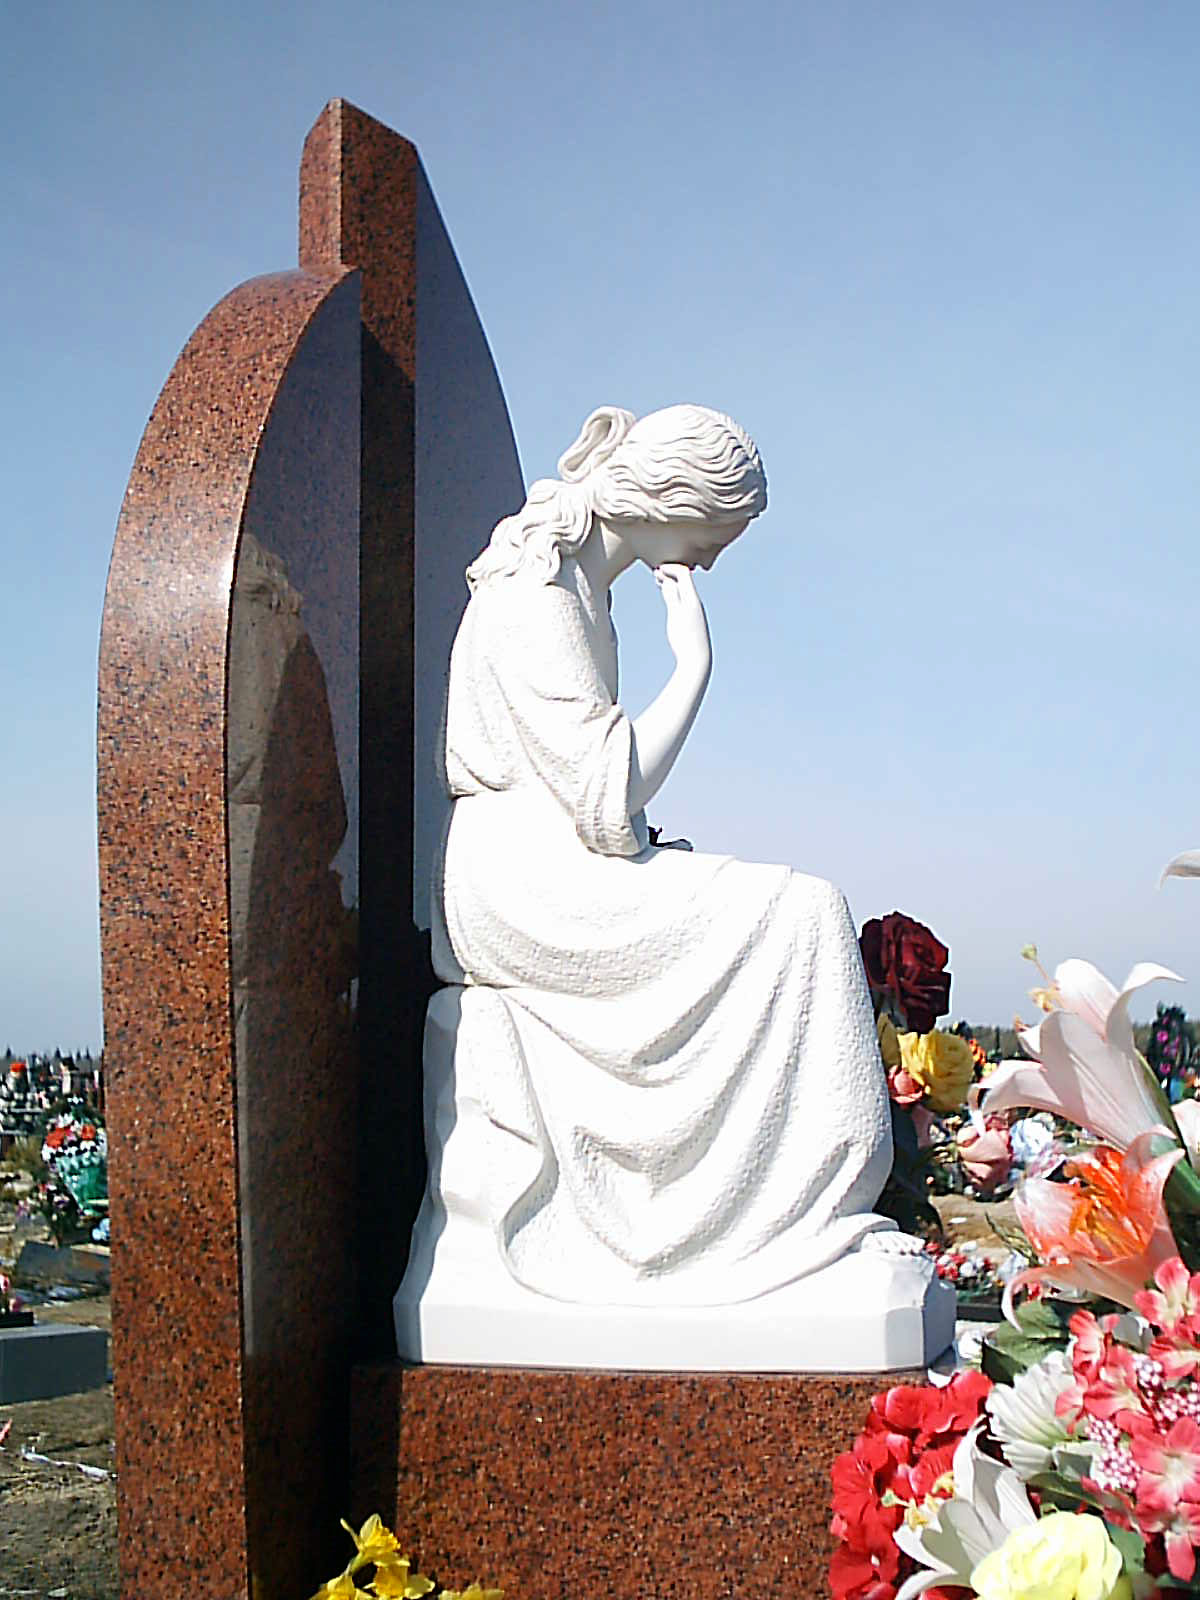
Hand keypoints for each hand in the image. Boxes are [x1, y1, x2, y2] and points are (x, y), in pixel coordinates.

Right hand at [654, 563, 711, 680]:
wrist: (697, 660)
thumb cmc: (684, 639)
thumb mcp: (674, 614)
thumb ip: (671, 596)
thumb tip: (667, 580)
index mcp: (692, 598)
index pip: (683, 573)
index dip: (670, 568)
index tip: (656, 570)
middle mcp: (696, 603)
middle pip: (685, 580)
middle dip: (670, 575)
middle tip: (655, 574)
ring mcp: (696, 612)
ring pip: (685, 590)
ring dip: (672, 585)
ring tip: (660, 584)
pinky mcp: (694, 621)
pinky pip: (685, 600)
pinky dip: (676, 595)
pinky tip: (669, 602)